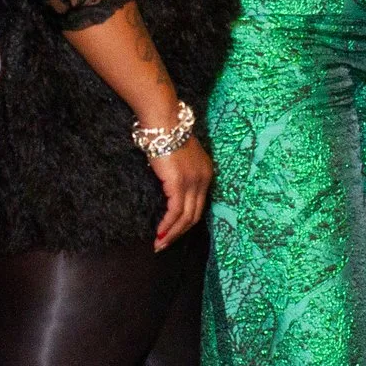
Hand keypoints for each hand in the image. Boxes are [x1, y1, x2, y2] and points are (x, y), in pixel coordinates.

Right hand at [149, 136, 213, 250]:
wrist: (163, 121)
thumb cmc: (166, 134)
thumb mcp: (178, 154)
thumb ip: (179, 170)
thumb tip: (169, 184)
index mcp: (206, 173)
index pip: (199, 204)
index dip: (187, 221)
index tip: (174, 231)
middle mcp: (203, 179)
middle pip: (195, 215)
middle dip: (180, 233)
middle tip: (165, 244)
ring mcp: (193, 182)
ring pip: (186, 217)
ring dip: (172, 233)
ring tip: (159, 244)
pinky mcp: (179, 184)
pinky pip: (175, 212)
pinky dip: (167, 225)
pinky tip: (159, 233)